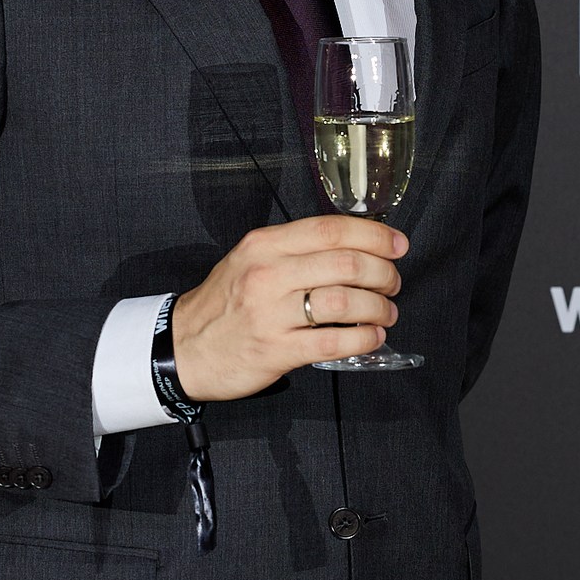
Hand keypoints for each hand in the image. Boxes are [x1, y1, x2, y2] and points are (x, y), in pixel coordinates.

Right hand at [172, 216, 406, 400]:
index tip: (397, 245)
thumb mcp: (250, 261)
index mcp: (264, 246)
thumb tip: (354, 247)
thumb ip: (294, 251)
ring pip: (344, 301)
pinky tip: (371, 337)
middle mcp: (267, 274)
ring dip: (378, 307)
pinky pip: (332, 341)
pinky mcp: (275, 350)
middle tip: (393, 284)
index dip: (374, 235)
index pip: (330, 229)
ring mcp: (270, 313)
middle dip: (383, 273)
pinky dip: (362, 339)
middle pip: (345, 263)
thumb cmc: (223, 305)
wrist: (183, 348)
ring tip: (386, 313)